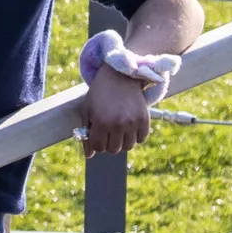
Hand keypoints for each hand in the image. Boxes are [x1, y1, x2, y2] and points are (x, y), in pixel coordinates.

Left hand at [79, 29, 176, 157]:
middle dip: (108, 142)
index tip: (97, 134)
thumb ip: (86, 134)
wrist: (120, 75)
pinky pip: (141, 139)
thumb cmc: (100, 94)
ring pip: (128, 146)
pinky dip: (136, 136)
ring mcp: (133, 122)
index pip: (98, 147)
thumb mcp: (87, 111)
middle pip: (113, 149)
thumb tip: (89, 156)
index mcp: (101, 122)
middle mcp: (118, 124)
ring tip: (119, 127)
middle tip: (108, 130)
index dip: (96, 143)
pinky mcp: (144, 119)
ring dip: (122, 140)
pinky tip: (130, 126)